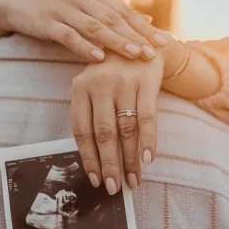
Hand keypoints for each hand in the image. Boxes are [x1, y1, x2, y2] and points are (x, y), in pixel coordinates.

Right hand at [0, 0, 166, 61]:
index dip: (145, 27)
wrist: (14, 3)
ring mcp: (64, 9)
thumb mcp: (85, 5)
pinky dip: (84, 46)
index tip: (165, 41)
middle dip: (137, 36)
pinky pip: (68, 35)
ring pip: (95, 27)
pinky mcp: (47, 22)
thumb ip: (112, 13)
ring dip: (117, 42)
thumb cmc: (55, 8)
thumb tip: (146, 22)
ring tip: (135, 55)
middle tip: (156, 51)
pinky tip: (98, 58)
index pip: (124, 11)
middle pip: (114, 18)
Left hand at [71, 52, 164, 192]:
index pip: (82, 130)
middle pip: (104, 133)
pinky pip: (148, 117)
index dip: (89, 158)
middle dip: (110, 164)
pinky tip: (148, 159)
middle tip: (113, 188)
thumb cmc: (111, 74)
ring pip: (126, 129)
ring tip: (133, 180)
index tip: (95, 179)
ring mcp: (124, 82)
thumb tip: (96, 161)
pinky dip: (148, 140)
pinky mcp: (146, 81)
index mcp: (80, 88)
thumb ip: (91, 116)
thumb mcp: (92, 88)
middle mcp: (100, 84)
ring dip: (130, 159)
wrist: (137, 40)